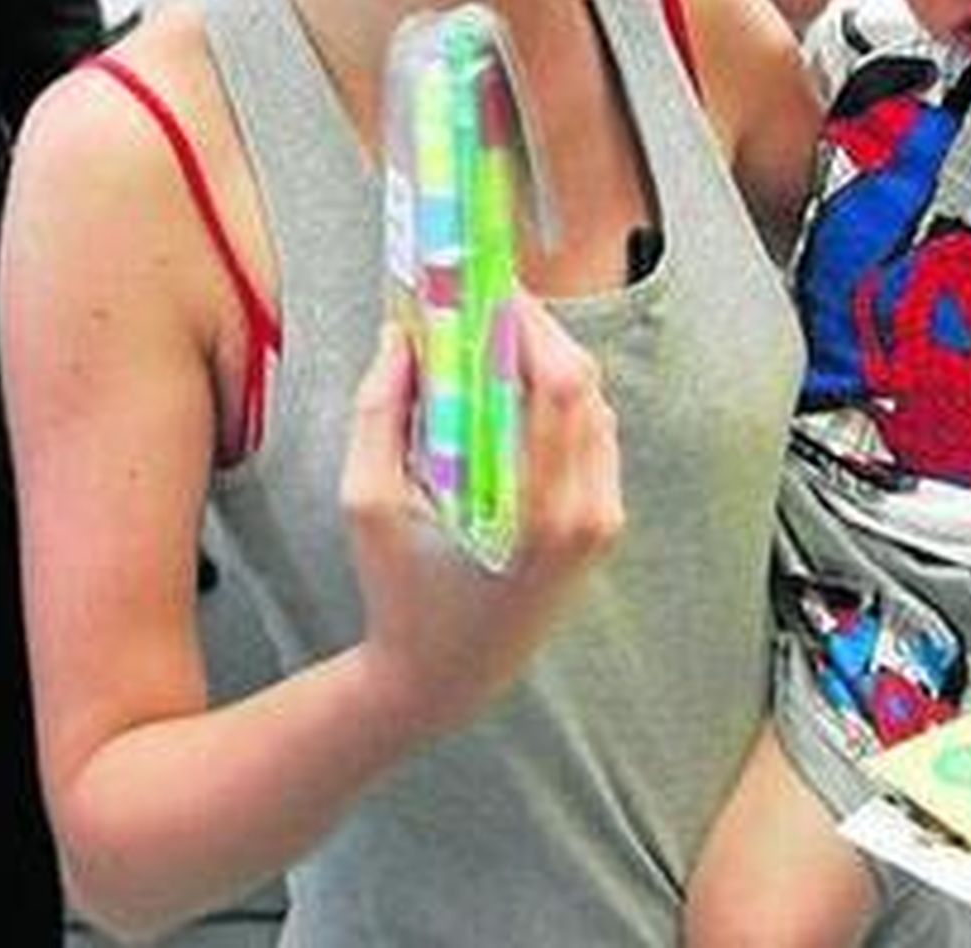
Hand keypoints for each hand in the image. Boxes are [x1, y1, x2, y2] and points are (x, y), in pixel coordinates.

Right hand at [341, 293, 622, 737]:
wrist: (443, 681)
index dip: (533, 325)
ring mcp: (602, 520)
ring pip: (594, 404)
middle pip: (584, 384)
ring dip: (550, 363)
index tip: (492, 290)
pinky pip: (593, 436)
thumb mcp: (368, 505)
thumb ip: (379, 415)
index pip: (562, 386)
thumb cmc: (400, 598)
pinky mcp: (602, 524)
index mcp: (539, 513)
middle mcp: (586, 514)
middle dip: (538, 332)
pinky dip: (560, 401)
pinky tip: (515, 389)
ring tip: (496, 339)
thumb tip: (401, 338)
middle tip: (490, 302)